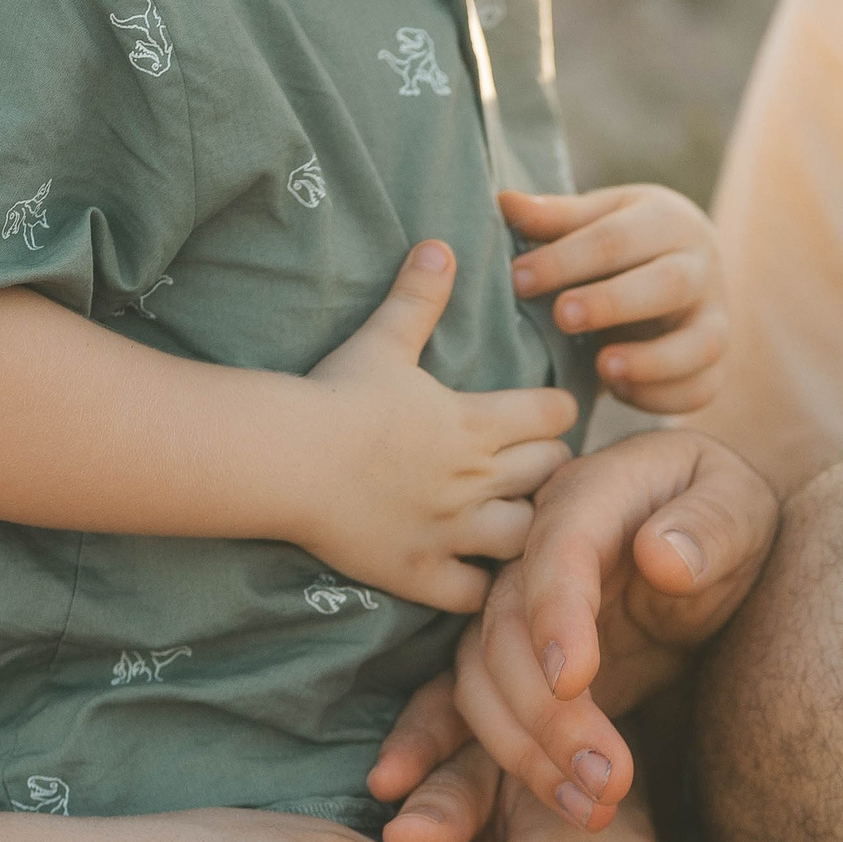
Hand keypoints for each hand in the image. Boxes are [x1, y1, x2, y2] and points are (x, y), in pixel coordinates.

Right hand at [299, 241, 578, 613]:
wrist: (287, 458)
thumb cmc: (334, 396)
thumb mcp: (381, 341)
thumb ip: (417, 299)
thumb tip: (440, 247)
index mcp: (475, 422)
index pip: (554, 415)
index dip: (555, 413)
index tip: (544, 414)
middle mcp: (476, 480)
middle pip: (550, 474)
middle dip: (549, 467)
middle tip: (534, 466)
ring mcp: (451, 531)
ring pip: (526, 536)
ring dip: (526, 528)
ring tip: (513, 521)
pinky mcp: (420, 572)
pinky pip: (474, 594)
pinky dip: (481, 588)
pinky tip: (472, 573)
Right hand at [372, 428, 778, 829]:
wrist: (699, 541)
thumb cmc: (723, 512)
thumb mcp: (740, 503)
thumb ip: (711, 525)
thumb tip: (664, 557)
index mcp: (585, 500)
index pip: (558, 555)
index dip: (557, 615)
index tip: (575, 681)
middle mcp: (529, 556)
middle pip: (507, 634)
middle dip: (549, 716)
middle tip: (609, 782)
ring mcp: (512, 613)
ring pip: (481, 684)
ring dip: (524, 754)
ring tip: (594, 812)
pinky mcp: (513, 666)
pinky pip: (470, 712)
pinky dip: (465, 760)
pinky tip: (483, 814)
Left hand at [502, 185, 727, 413]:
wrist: (684, 272)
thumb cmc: (626, 244)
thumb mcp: (596, 220)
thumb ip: (554, 219)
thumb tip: (503, 201)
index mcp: (668, 221)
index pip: (617, 238)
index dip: (566, 258)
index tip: (519, 279)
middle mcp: (702, 267)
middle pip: (670, 283)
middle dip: (614, 302)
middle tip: (563, 316)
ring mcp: (716, 318)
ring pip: (703, 343)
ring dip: (653, 360)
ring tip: (603, 368)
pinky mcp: (718, 364)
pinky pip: (701, 388)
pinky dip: (662, 397)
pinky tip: (619, 392)